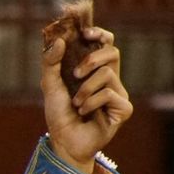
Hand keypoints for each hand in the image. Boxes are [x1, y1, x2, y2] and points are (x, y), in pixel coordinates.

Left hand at [41, 25, 132, 172]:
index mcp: (94, 70)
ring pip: (107, 74)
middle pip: (112, 52)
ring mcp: (119, 93)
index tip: (85, 33)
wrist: (63, 140)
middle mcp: (110, 78)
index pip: (106, 43)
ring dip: (85, 89)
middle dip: (91, 59)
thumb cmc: (58, 113)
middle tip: (75, 74)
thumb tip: (60, 41)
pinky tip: (84, 112)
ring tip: (76, 103)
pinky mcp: (124, 108)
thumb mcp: (49, 85)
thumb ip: (50, 62)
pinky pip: (109, 94)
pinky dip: (91, 102)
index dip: (99, 34)